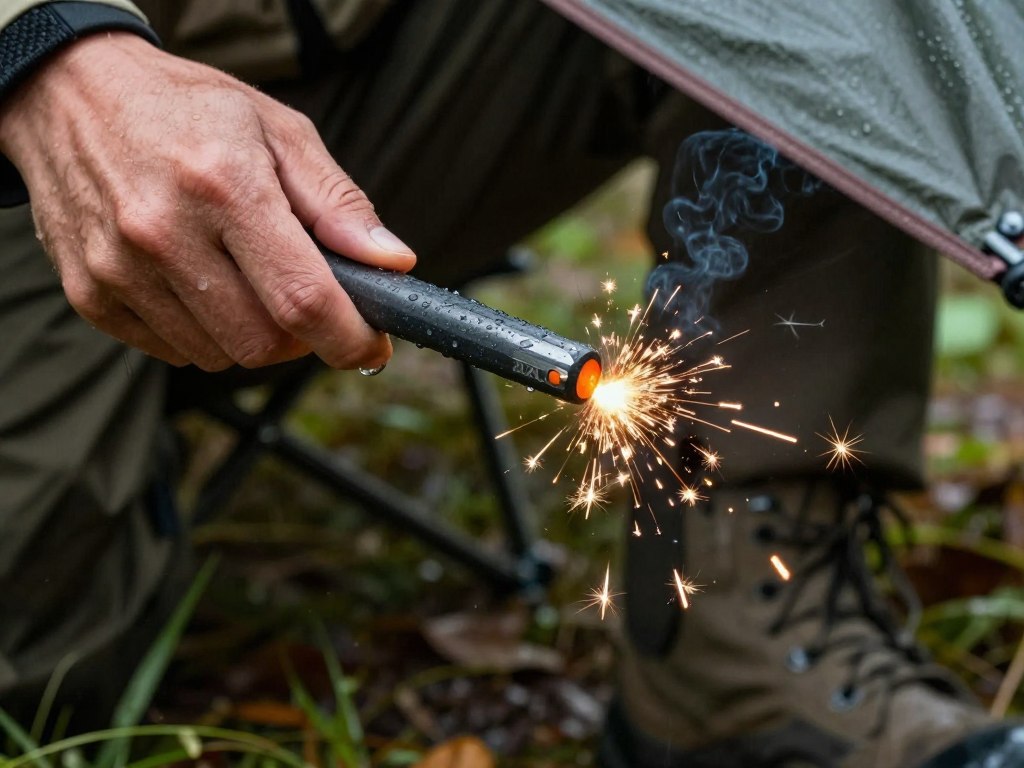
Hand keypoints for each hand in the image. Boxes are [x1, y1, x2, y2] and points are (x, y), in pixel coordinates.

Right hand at [0, 32, 415, 370]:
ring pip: (219, 356)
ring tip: (241, 275)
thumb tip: (393, 263)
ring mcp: (119, 268)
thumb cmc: (187, 110)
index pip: (303, 297)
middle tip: (301, 297)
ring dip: (249, 333)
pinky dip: (201, 333)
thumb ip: (338, 202)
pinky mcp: (90, 294)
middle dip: (300, 337)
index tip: (370, 347)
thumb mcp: (278, 131)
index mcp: (224, 184)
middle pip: (263, 344)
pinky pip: (172, 352)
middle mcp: (164, 231)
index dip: (349, 338)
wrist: (70, 94)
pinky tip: (197, 281)